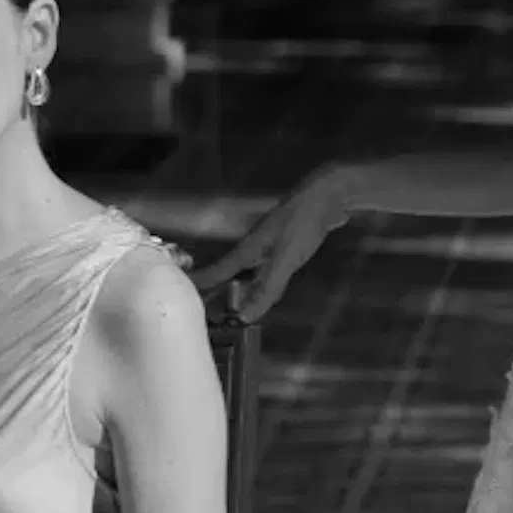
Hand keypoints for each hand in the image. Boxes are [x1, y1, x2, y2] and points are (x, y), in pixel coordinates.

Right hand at [210, 171, 349, 323]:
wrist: (328, 195)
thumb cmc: (302, 224)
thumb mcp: (285, 260)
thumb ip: (266, 288)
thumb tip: (243, 317)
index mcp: (247, 250)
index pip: (216, 272)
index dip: (200, 286)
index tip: (184, 300)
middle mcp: (253, 248)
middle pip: (229, 273)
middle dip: (216, 291)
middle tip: (205, 312)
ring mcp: (269, 245)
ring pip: (247, 271)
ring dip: (239, 288)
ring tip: (231, 307)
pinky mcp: (285, 244)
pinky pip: (264, 268)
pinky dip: (260, 282)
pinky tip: (266, 290)